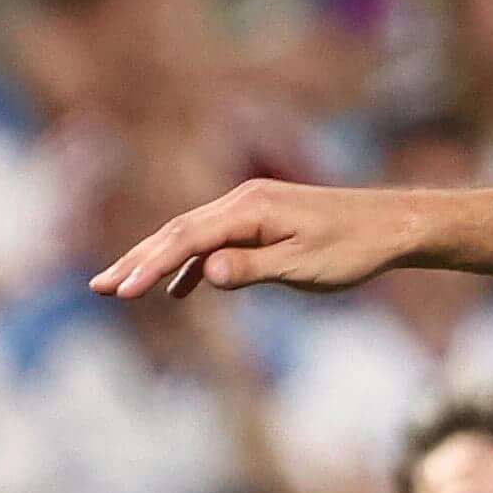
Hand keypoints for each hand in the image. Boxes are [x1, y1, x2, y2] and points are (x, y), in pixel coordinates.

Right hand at [92, 179, 423, 299]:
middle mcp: (242, 201)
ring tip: (122, 287)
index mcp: (249, 209)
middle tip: (99, 288)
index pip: (186, 240)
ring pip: (191, 235)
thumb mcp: (304, 266)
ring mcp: (250, 208)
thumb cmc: (353, 248)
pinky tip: (181, 291)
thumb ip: (252, 268)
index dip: (150, 266)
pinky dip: (192, 264)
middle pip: (177, 232)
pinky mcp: (262, 219)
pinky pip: (215, 240)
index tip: (122, 292)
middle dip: (137, 260)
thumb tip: (204, 271)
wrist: (393, 225)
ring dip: (156, 261)